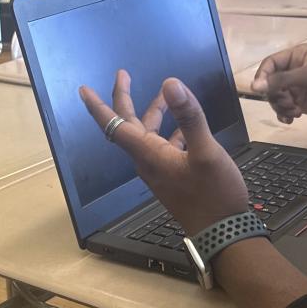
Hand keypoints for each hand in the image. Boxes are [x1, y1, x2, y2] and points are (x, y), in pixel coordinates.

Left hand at [79, 71, 247, 235]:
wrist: (222, 233)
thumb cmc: (214, 195)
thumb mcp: (206, 152)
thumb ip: (189, 117)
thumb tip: (171, 83)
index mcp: (149, 154)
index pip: (114, 125)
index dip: (98, 106)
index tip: (83, 89)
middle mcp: (148, 161)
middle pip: (128, 125)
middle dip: (124, 98)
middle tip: (123, 74)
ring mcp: (160, 170)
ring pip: (149, 135)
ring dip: (154, 113)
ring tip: (165, 94)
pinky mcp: (172, 177)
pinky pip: (165, 147)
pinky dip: (171, 131)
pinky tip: (185, 125)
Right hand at [250, 44, 306, 124]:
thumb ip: (281, 80)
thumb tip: (254, 86)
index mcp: (298, 55)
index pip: (270, 63)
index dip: (263, 76)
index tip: (260, 90)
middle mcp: (296, 70)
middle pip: (271, 83)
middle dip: (275, 95)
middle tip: (288, 102)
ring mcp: (300, 87)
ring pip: (277, 97)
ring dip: (281, 106)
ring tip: (294, 111)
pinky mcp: (303, 102)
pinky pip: (285, 108)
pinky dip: (285, 114)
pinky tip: (292, 118)